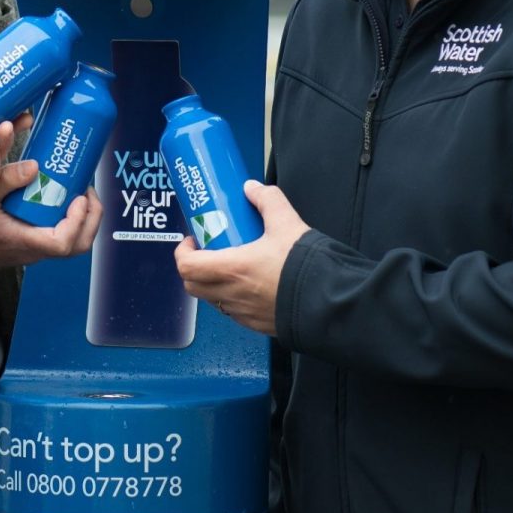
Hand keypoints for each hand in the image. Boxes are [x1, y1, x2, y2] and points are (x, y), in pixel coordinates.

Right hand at [0, 153, 102, 269]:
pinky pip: (59, 237)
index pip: (62, 243)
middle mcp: (31, 250)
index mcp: (20, 239)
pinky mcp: (31, 246)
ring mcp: (33, 251)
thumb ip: (5, 178)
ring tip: (79, 192)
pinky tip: (61, 198)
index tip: (79, 197)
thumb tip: (35, 165)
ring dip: (83, 220)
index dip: (78, 221)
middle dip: (91, 219)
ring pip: (72, 244)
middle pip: (77, 246)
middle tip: (88, 191)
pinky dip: (69, 220)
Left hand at [172, 181, 308, 335]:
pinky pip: (233, 312)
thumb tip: (253, 189)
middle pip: (193, 286)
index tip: (193, 240)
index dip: (183, 252)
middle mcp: (232, 295)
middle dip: (193, 267)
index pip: (187, 266)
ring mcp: (243, 313)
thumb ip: (267, 200)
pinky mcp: (257, 324)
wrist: (330, 304)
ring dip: (212, 283)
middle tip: (207, 251)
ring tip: (230, 265)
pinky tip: (250, 283)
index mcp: (232, 270)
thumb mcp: (287, 223)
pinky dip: (232, 297)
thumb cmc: (305, 268)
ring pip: (212, 300)